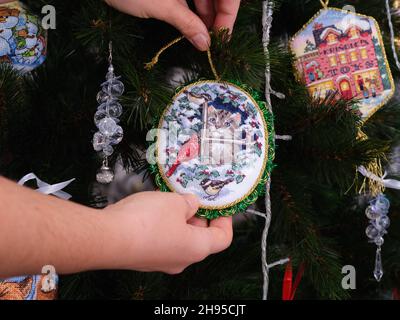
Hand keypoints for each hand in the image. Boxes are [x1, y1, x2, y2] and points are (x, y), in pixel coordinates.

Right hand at [103, 192, 232, 273]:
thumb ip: (189, 202)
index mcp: (197, 248)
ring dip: (178, 218)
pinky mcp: (143, 257)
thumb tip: (191, 204)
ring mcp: (161, 261)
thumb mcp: (175, 202)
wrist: (107, 237)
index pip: (222, 238)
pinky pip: (160, 240)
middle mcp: (181, 259)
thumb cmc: (146, 221)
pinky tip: (152, 208)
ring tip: (169, 198)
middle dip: (197, 215)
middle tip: (191, 196)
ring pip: (178, 238)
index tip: (219, 205)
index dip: (225, 220)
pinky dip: (162, 225)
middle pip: (200, 238)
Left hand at [105, 0, 240, 50]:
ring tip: (202, 37)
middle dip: (216, 17)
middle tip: (212, 41)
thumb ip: (187, 24)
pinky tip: (192, 27)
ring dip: (205, 16)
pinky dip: (193, 12)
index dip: (228, 15)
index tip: (222, 37)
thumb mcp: (162, 6)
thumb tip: (204, 43)